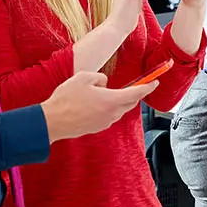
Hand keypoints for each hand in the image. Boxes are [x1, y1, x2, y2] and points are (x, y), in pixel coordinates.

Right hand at [41, 71, 156, 141]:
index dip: (147, 86)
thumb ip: (101, 78)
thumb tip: (105, 84)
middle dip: (134, 94)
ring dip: (118, 101)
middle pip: (130, 103)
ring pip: (119, 110)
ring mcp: (104, 123)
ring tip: (106, 92)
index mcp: (111, 100)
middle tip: (136, 85)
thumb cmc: (66, 99)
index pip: (136, 93)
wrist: (52, 121)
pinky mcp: (97, 128)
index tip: (155, 82)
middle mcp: (111, 114)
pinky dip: (108, 108)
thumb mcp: (84, 78)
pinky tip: (96, 103)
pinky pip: (108, 116)